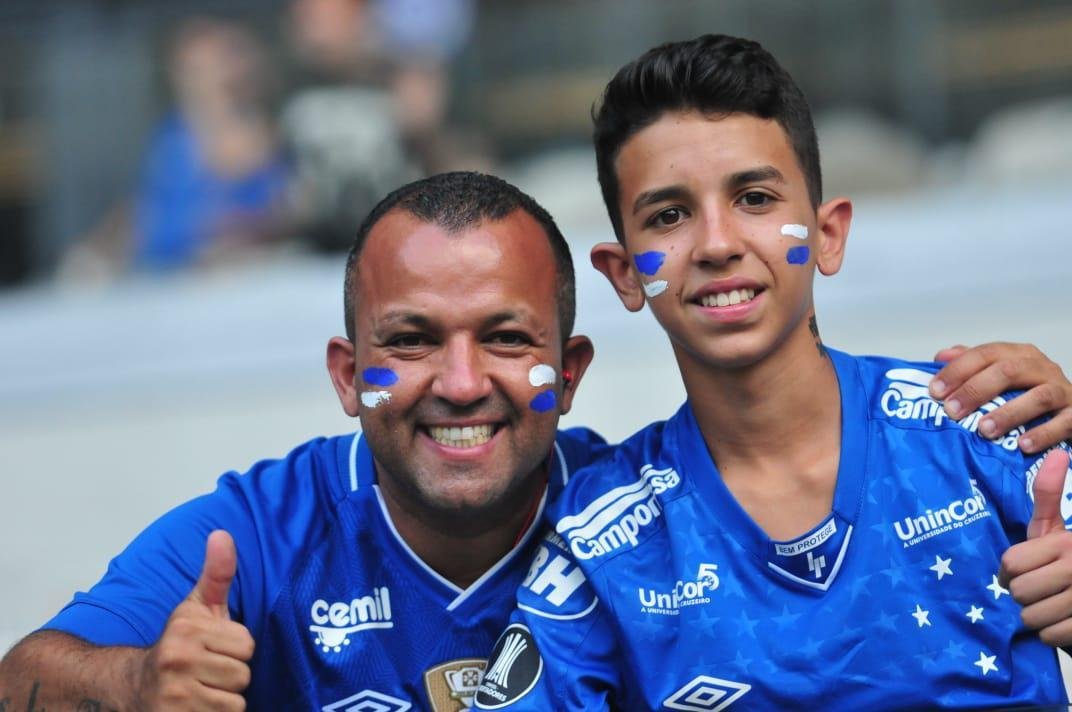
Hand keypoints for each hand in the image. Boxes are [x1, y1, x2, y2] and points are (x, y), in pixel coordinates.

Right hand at [136, 530, 253, 709]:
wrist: (133, 686)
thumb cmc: (178, 644)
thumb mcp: (197, 608)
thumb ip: (217, 574)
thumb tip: (222, 534)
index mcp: (186, 630)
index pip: (247, 645)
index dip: (236, 649)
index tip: (214, 649)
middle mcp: (176, 660)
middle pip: (243, 675)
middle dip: (230, 677)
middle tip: (207, 672)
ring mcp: (173, 695)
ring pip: (234, 703)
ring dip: (223, 701)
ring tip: (202, 690)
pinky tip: (198, 707)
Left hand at [930, 342, 1071, 452]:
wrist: (1071, 412)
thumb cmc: (1027, 395)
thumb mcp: (1000, 376)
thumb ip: (971, 364)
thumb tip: (940, 356)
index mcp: (1019, 355)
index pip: (986, 354)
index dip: (958, 370)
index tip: (934, 391)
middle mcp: (1043, 368)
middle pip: (1009, 371)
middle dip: (976, 390)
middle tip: (952, 411)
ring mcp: (1063, 391)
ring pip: (1039, 397)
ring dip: (1008, 413)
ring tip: (984, 430)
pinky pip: (1064, 423)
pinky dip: (1043, 434)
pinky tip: (1022, 445)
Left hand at [1000, 450, 1071, 646]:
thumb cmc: (1068, 559)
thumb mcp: (1056, 527)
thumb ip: (1048, 493)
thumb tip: (1058, 452)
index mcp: (1066, 543)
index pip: (1011, 563)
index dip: (1008, 571)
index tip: (1018, 572)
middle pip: (1018, 591)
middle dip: (1022, 594)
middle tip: (1036, 590)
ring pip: (1031, 616)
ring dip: (1035, 615)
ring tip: (1049, 604)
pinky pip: (1050, 636)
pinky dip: (1051, 633)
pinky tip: (1061, 620)